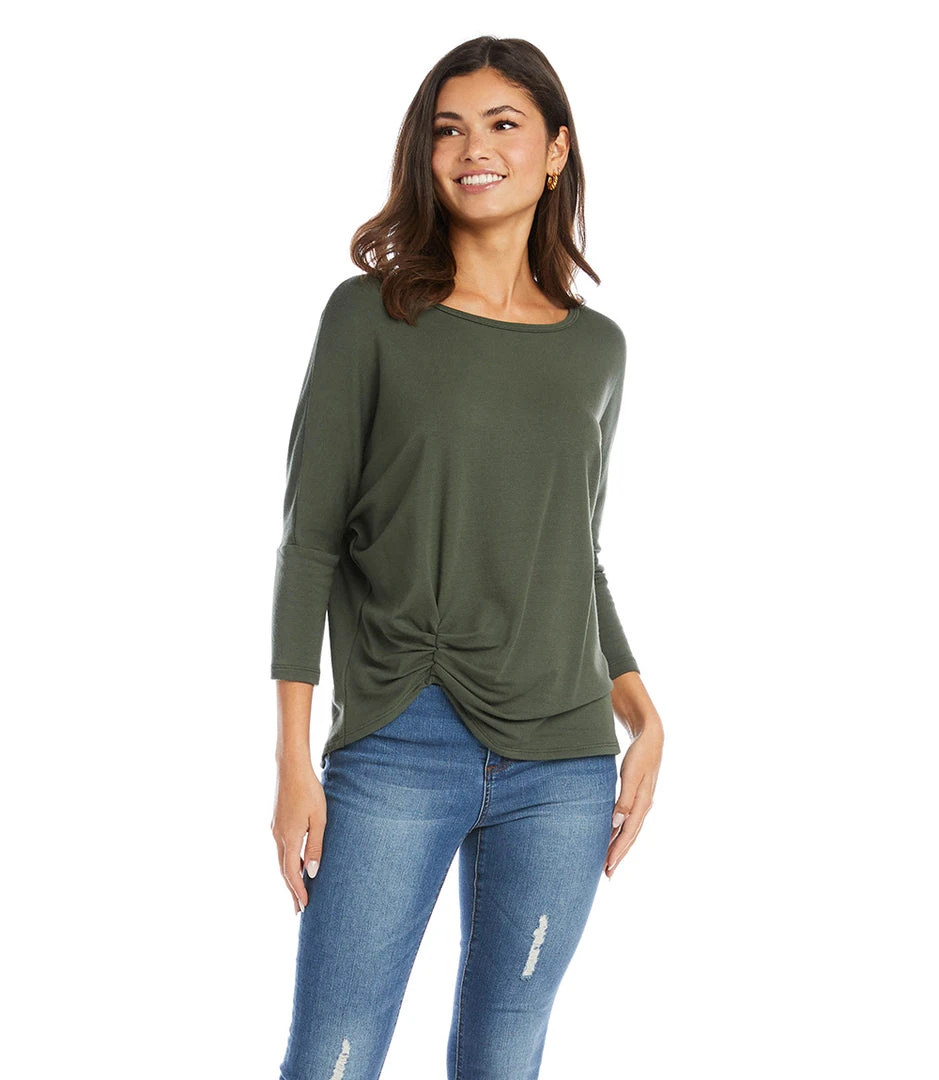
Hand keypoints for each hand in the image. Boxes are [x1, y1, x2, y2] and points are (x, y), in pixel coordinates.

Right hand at [271, 760, 326, 913]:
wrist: (290, 768)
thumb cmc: (309, 791)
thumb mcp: (319, 818)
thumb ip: (315, 845)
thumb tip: (312, 871)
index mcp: (288, 838)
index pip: (292, 873)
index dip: (298, 891)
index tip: (304, 907)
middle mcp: (278, 836)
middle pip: (284, 870)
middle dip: (291, 890)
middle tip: (298, 909)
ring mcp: (275, 829)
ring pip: (281, 860)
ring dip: (289, 877)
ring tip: (298, 891)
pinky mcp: (277, 822)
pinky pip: (282, 849)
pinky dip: (288, 862)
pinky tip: (298, 863)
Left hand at [605, 720, 662, 877]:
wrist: (652, 739)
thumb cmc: (639, 755)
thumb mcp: (631, 775)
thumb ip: (624, 799)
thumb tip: (617, 823)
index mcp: (643, 803)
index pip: (628, 833)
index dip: (617, 850)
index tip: (608, 866)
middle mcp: (644, 807)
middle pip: (630, 836)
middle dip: (619, 855)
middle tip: (607, 873)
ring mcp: (642, 803)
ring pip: (630, 830)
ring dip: (619, 846)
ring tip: (608, 861)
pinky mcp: (638, 797)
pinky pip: (629, 820)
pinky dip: (621, 831)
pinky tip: (612, 836)